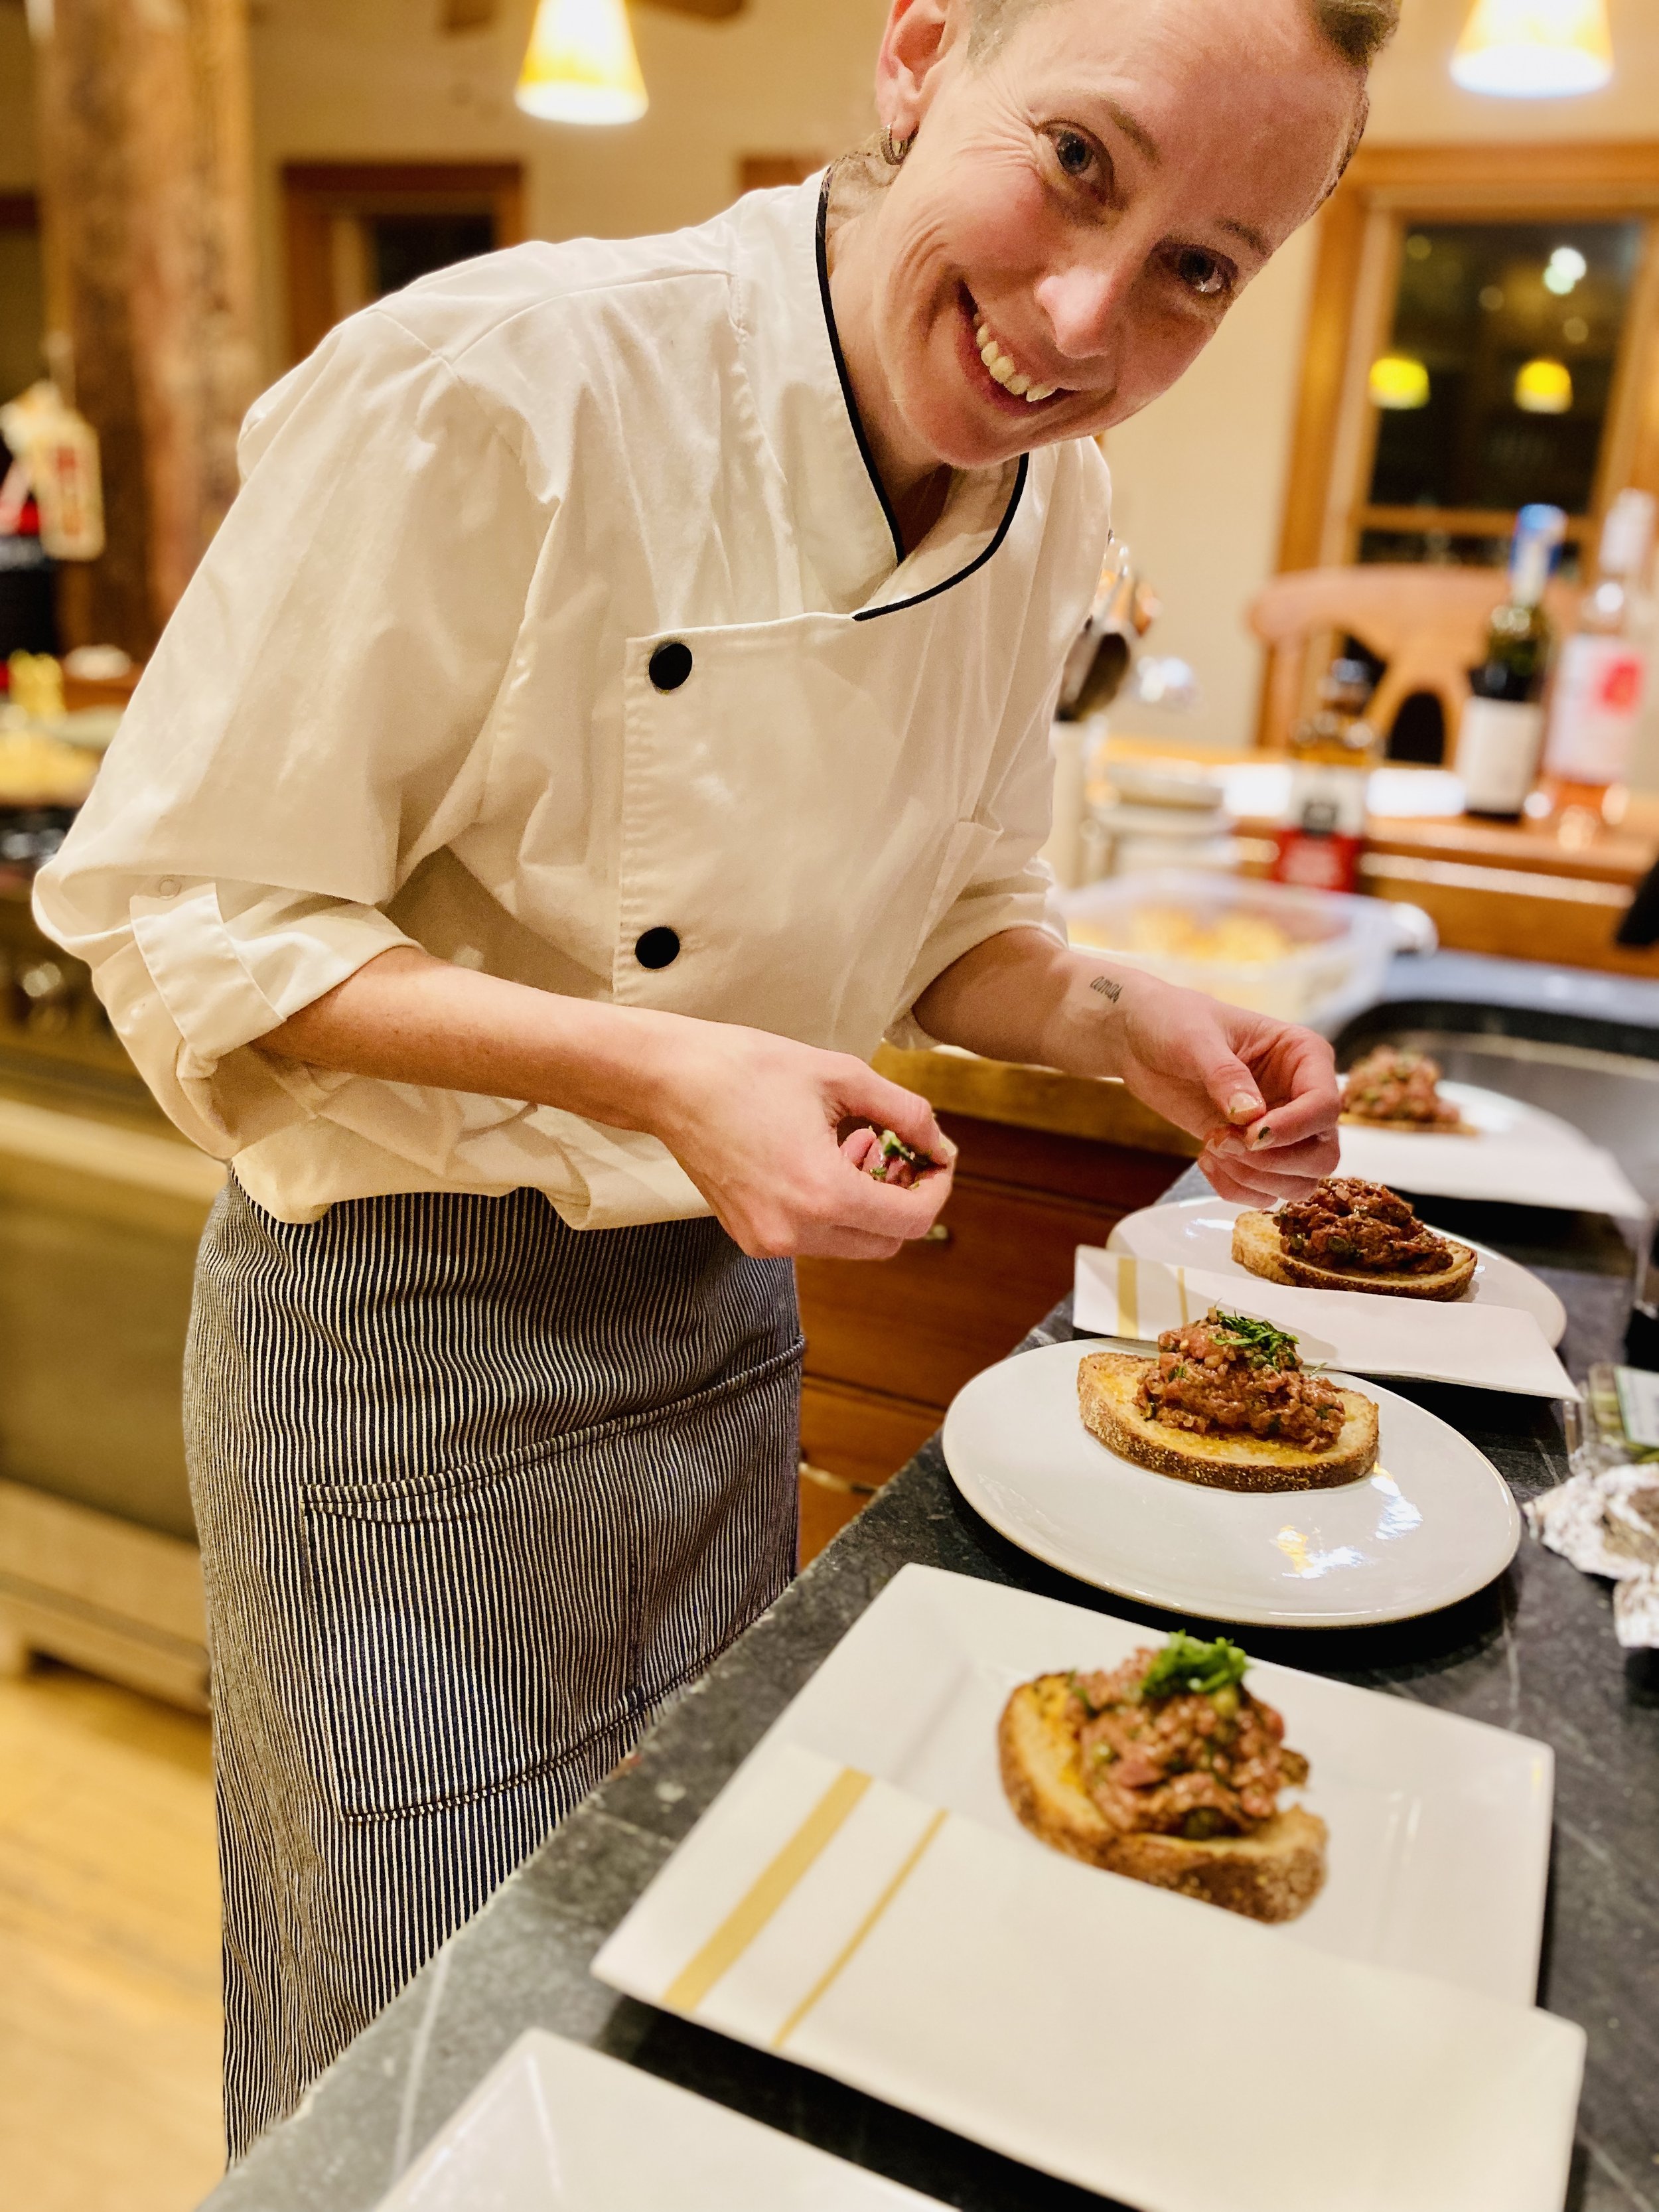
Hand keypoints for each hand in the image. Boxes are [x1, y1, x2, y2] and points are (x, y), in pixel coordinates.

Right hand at [645, 1024, 955, 1258]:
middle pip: (885, 1242)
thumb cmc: (750, 1069)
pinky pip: (814, 1237)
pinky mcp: (749, 1237)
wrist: (670, 1081)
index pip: (911, 1219)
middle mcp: (795, 1232)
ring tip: (854, 1142)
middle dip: (903, 1198)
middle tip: (897, 1149)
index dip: (936, 1188)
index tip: (936, 1157)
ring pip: (851, 1243)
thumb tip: (940, 1143)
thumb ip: (905, 1112)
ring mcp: (768, 1241)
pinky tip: (820, 1157)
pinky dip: (832, 1206)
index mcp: (822, 1194)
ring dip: (867, 1201)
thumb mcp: (843, 1077)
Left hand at [1107, 972, 1339, 1204]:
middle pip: (1323, 1155)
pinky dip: (1236, 1188)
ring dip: (1254, 1177)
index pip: (1326, 1106)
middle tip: (1223, 1141)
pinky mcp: (1254, 1152)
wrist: (1141, 1039)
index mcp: (1304, 1055)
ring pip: (1299, 1181)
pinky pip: (1265, 1193)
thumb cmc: (1174, 1022)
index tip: (1249, 1134)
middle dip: (1273, 1161)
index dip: (1294, 1128)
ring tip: (1212, 1147)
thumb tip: (1250, 1115)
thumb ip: (1225, 1074)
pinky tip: (1206, 1159)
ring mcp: (1282, 1129)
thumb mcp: (1195, 1038)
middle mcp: (1301, 1096)